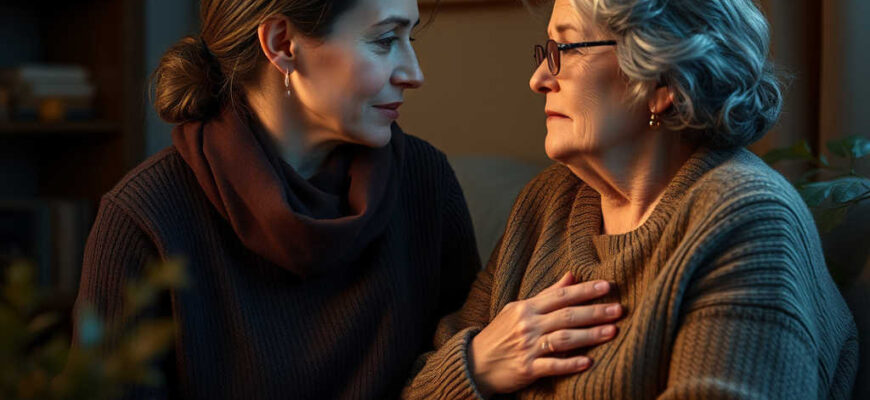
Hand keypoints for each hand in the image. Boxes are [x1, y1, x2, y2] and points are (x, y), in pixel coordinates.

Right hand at [468, 272, 621, 396]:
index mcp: (526, 307)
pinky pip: (552, 365)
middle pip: (566, 315)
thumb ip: (546, 294)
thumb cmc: (500, 334)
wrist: (474, 363)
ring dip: (589, 335)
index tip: (607, 286)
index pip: (561, 295)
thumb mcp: (518, 309)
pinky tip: (588, 362)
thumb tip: (572, 276)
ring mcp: (527, 347)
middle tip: (618, 310)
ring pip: (563, 338)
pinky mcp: (527, 369)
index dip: (585, 291)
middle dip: (594, 312)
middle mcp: (528, 325)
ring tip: (612, 332)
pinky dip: (570, 363)